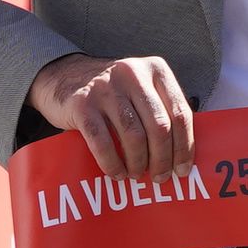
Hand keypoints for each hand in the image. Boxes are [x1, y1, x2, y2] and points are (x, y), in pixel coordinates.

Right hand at [30, 52, 193, 181]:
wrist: (63, 75)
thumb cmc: (112, 92)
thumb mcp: (141, 88)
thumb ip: (162, 109)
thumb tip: (183, 154)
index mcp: (156, 70)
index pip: (180, 112)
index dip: (184, 146)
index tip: (182, 169)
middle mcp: (133, 74)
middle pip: (159, 126)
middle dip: (162, 159)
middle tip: (159, 177)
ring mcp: (106, 88)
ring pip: (134, 135)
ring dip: (138, 162)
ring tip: (136, 175)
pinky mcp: (82, 104)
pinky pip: (102, 142)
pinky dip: (112, 163)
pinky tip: (117, 173)